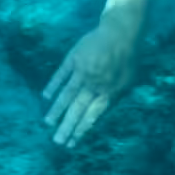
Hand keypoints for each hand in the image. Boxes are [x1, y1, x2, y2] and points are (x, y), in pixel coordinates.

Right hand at [43, 23, 135, 145]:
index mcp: (109, 92)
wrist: (121, 31)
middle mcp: (94, 84)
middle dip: (67, 127)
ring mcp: (82, 71)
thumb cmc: (127, 59)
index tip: (72, 142)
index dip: (81, 130)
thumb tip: (98, 117)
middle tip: (57, 141)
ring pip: (67, 94)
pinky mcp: (74, 58)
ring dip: (57, 110)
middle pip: (77, 109)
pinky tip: (46, 96)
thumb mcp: (128, 82)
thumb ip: (114, 99)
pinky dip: (53, 85)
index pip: (92, 116)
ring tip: (48, 123)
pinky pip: (61, 74)